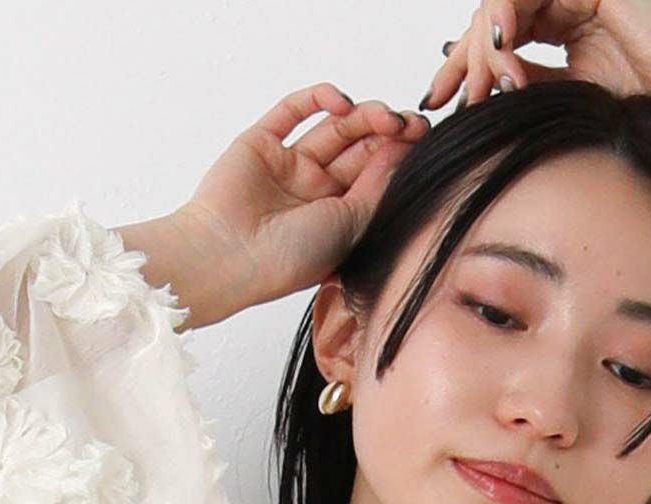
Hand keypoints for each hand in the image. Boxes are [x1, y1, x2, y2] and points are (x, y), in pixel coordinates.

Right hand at [174, 82, 429, 312]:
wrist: (229, 255)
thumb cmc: (288, 257)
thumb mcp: (351, 227)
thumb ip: (377, 188)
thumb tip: (403, 153)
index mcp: (337, 216)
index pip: (375, 174)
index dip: (399, 153)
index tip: (422, 137)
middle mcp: (314, 190)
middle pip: (358, 148)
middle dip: (386, 131)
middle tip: (408, 122)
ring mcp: (288, 166)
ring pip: (332, 128)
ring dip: (361, 115)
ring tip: (381, 115)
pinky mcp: (261, 143)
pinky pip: (293, 111)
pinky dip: (318, 98)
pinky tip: (341, 102)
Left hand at [421, 0, 650, 122]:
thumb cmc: (642, 110)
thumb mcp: (563, 101)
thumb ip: (523, 86)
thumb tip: (475, 89)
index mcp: (561, 26)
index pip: (497, 35)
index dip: (461, 64)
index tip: (436, 98)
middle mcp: (565, 2)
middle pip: (492, 16)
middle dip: (464, 58)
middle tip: (452, 97)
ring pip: (502, 4)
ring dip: (483, 44)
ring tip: (484, 85)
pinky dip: (504, 15)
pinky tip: (500, 49)